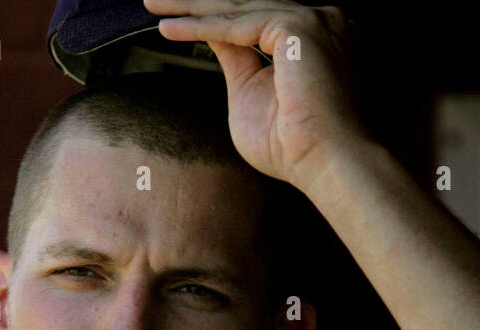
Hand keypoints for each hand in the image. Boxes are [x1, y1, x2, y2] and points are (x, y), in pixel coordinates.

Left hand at [145, 0, 365, 189]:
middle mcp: (320, 23)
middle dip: (197, 3)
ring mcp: (315, 20)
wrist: (325, 163)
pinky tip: (168, 29)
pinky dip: (202, 27)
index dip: (214, 16)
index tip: (175, 17)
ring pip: (240, 8)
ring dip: (193, 8)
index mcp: (312, 39)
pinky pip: (239, 24)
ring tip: (153, 5)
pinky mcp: (300, 27)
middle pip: (246, 4)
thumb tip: (212, 37)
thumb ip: (234, 62)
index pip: (255, 17)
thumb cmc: (293, 146)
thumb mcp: (249, 94)